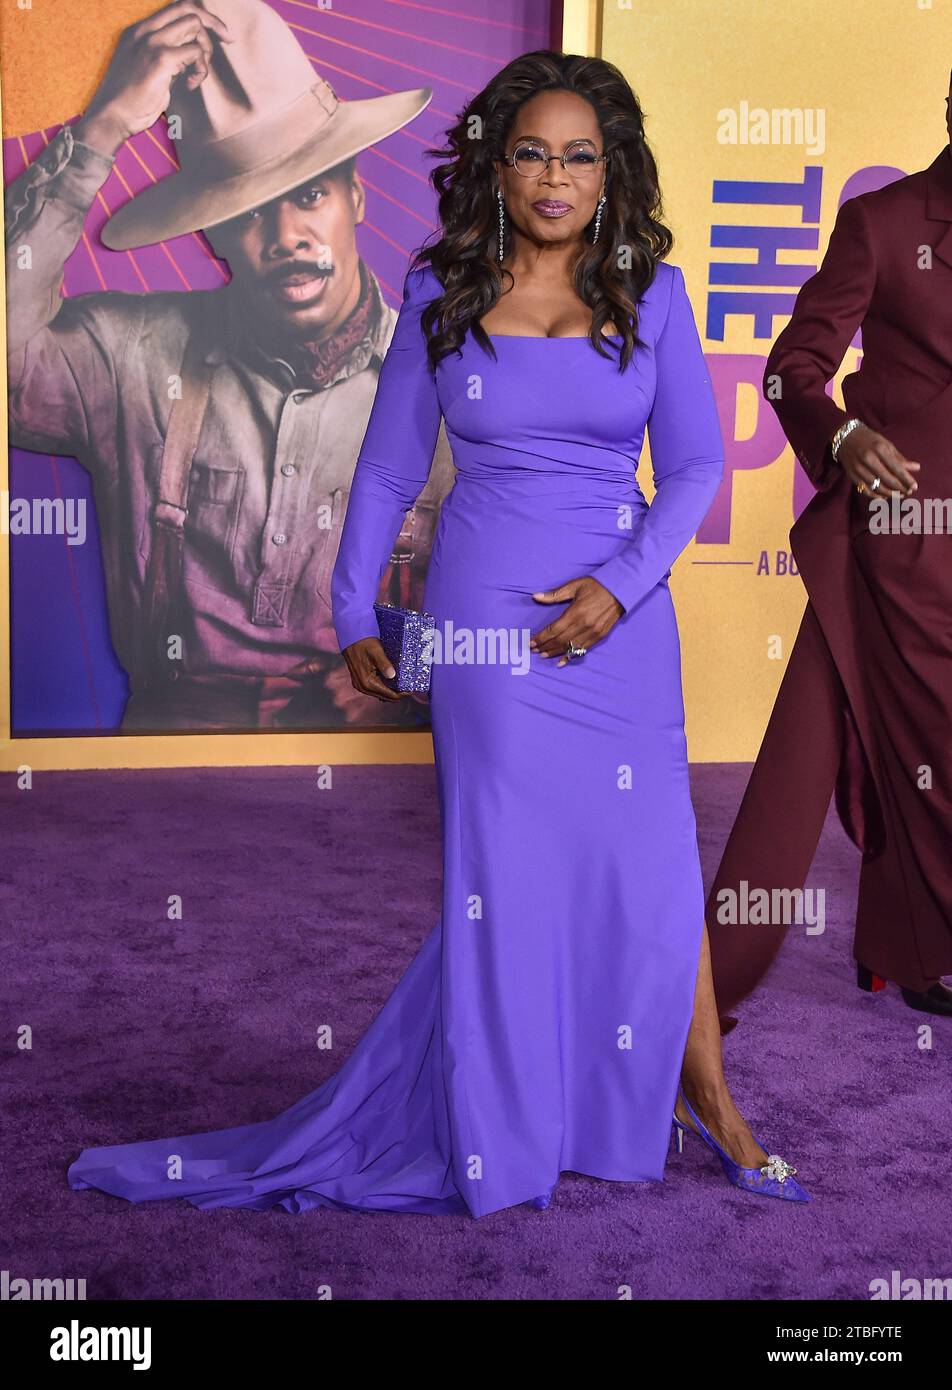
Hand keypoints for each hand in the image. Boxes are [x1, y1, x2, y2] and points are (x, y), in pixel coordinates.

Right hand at [74, 2, 233, 156]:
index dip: (202, 15)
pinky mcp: (161, 59)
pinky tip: (190, 85)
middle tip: (227, 42)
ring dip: (205, 52)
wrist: (111, 116)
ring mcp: (152, 42)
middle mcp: (145, 30)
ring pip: (195, 26)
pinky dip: (200, 70)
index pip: (176, 6)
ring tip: (196, 75)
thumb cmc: (130, 100)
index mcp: (140, 30)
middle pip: (189, 9)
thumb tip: (193, 52)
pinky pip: (195, 52)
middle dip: (214, 25)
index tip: (219, 33)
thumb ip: (168, 56)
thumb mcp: (147, 68)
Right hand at [341, 637, 405, 703]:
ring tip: (402, 683)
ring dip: (392, 690)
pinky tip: (392, 681)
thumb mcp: (377, 651)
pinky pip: (376, 689)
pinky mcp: (360, 682)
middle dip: (398, 693)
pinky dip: (385, 687)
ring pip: (381, 694)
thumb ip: (384, 664)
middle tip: (409, 686)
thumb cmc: (364, 643)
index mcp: (367, 683)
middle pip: (386, 697)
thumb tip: (392, 675)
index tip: (412, 689)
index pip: (390, 695)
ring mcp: (360, 686)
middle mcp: (363, 687)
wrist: (351, 638)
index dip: (402, 694)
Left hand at [530, 577, 623, 667]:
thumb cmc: (596, 585)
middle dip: (546, 646)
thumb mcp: (574, 586)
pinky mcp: (600, 636)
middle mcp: (584, 625)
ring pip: (570, 646)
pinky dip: (571, 656)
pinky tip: (562, 661)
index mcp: (576, 612)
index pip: (554, 629)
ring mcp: (593, 632)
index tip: (531, 642)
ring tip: (544, 655)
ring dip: (555, 652)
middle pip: (560, 640)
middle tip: (535, 650)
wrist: (620, 589)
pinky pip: (582, 649)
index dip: (542, 637)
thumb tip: (535, 597)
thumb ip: (554, 594)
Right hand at [836, 424, 919, 496]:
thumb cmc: (870, 440)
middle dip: (900, 488)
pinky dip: (876, 496)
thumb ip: (900, 458)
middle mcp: (868, 459)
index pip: (896, 468)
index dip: (907, 479)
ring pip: (877, 487)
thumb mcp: (886, 444)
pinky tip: (884, 496)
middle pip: (888, 479)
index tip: (915, 486)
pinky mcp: (853, 476)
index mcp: (879, 449)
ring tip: (899, 495)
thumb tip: (916, 468)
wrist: (846, 438)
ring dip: (890, 494)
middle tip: (909, 492)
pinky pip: (866, 490)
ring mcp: (859, 469)